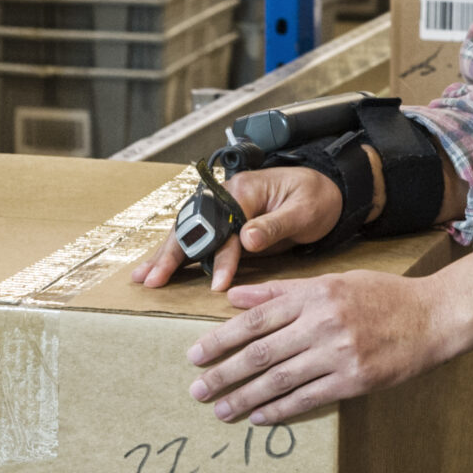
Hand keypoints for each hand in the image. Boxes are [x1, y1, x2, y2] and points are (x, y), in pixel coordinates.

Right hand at [132, 162, 349, 291]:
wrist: (328, 189)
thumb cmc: (318, 197)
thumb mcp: (304, 211)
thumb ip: (275, 225)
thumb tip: (247, 239)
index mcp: (244, 189)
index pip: (225, 228)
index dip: (221, 257)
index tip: (219, 284)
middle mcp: (228, 194)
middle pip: (193, 226)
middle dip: (171, 254)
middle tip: (153, 279)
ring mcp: (224, 207)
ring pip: (188, 231)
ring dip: (165, 254)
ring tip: (143, 276)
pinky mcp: (227, 221)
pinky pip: (198, 237)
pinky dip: (178, 253)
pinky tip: (160, 267)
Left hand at [185, 252, 472, 424]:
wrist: (432, 317)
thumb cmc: (382, 295)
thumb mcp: (332, 281)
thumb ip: (282, 291)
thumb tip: (235, 296)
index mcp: (315, 295)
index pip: (256, 319)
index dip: (222, 339)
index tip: (196, 354)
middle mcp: (323, 323)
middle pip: (262, 353)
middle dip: (225, 373)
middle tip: (198, 389)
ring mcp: (340, 354)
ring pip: (280, 380)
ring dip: (245, 397)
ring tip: (221, 410)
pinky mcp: (355, 380)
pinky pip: (309, 398)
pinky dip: (281, 409)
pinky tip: (260, 417)